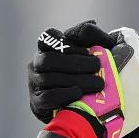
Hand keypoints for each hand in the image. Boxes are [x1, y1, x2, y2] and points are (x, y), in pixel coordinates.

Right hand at [28, 20, 138, 136]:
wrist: (95, 114)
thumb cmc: (97, 79)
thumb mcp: (103, 57)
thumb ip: (98, 39)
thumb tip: (93, 23)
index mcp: (51, 48)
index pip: (48, 37)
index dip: (66, 41)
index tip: (88, 49)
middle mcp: (38, 64)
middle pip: (48, 59)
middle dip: (75, 62)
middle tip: (97, 66)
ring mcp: (35, 84)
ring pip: (48, 77)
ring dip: (76, 79)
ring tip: (98, 84)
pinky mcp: (37, 103)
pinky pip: (46, 97)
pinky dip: (64, 94)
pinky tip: (80, 94)